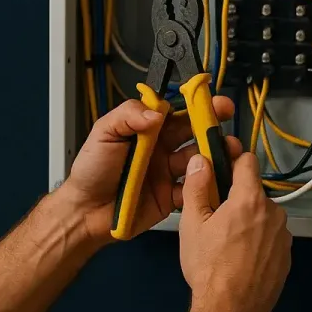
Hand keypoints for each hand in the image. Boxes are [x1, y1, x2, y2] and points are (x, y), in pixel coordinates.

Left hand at [61, 97, 241, 245]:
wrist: (85, 211)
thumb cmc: (91, 169)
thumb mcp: (103, 134)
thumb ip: (127, 116)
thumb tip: (157, 113)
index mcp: (146, 130)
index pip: (176, 112)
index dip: (196, 105)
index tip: (213, 100)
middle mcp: (162, 149)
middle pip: (193, 134)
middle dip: (212, 127)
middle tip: (227, 122)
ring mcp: (168, 173)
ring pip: (199, 161)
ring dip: (213, 155)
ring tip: (225, 152)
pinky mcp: (171, 198)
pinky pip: (194, 190)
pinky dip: (206, 186)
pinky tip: (213, 181)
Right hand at [179, 152, 291, 311]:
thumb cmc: (208, 267)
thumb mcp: (192, 223)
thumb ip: (197, 186)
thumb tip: (202, 159)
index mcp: (249, 200)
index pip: (247, 161)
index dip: (232, 156)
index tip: (220, 157)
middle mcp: (273, 214)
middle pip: (253, 192)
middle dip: (235, 196)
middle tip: (213, 214)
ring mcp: (283, 237)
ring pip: (262, 215)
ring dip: (247, 219)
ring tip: (224, 241)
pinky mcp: (287, 258)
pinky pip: (269, 237)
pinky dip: (256, 240)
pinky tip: (238, 257)